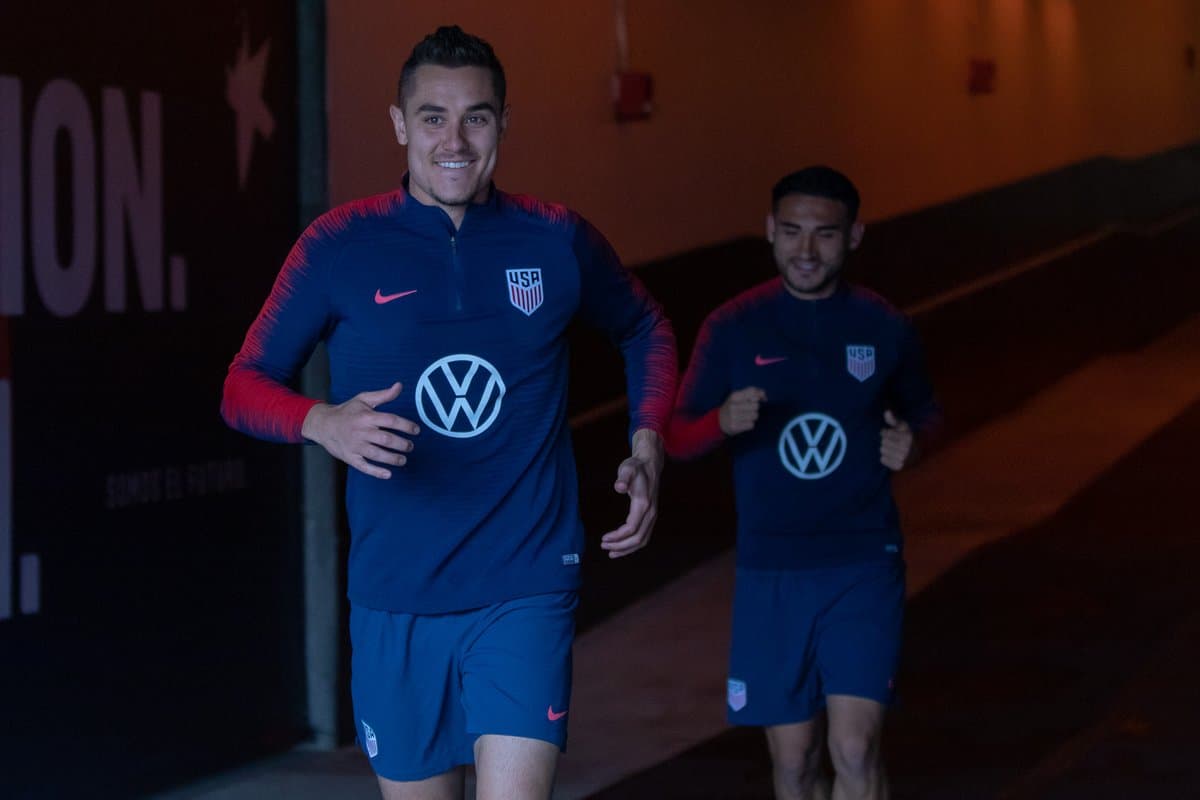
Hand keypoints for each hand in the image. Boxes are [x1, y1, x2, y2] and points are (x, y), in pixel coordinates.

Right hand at [302, 382, 419, 478]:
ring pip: (377, 454)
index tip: (416, 430)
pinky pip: (364, 466)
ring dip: (393, 458)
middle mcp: (362, 431)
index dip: (406, 426)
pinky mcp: (350, 457)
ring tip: (403, 460)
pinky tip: (388, 474)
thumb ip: (383, 395)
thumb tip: (400, 386)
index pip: (391, 420)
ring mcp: (355, 446)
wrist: (323, 424)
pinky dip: (376, 472)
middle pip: (386, 439)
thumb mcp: (363, 399)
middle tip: (410, 446)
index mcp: (367, 417)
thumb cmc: (346, 412)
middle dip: (402, 444)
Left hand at [600, 429, 663, 557]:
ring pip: (643, 540)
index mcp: (644, 504)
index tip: (603, 538)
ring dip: (627, 549)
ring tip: (611, 552)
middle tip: (603, 546)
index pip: (632, 528)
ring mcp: (653, 516)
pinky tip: (622, 546)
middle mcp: (651, 513)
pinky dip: (633, 545)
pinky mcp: (651, 517)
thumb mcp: (627, 468)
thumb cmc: (636, 467)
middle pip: (638, 538)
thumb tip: (619, 487)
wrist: (650, 465)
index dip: (618, 536)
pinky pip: (644, 536)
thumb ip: (623, 478)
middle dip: (620, 546)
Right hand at [719, 386, 766, 435]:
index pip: (753, 392)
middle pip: (756, 405)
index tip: (761, 399)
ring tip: (745, 416)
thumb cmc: (732, 406)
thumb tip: (764, 396)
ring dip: (753, 416)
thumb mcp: (738, 395)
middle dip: (755, 408)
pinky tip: (743, 422)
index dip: (760, 395)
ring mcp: (734, 417)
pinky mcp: (735, 427)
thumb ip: (751, 392)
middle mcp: (733, 406)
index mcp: (734, 396)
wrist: (718, 420)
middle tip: (748, 409)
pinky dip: (749, 424)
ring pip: (755, 415)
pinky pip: (751, 425)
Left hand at [880, 409, 914, 470]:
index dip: (885, 432)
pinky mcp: (899, 466)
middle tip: (893, 443)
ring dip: (885, 449)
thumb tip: (886, 412)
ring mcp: (903, 458)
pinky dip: (885, 458)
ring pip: (882, 451)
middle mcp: (906, 448)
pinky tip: (892, 456)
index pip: (885, 433)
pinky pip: (883, 460)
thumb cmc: (906, 437)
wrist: (916, 455)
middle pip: (883, 442)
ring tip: (893, 449)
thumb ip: (893, 420)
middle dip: (886, 441)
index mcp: (908, 437)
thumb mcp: (902, 427)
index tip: (889, 433)